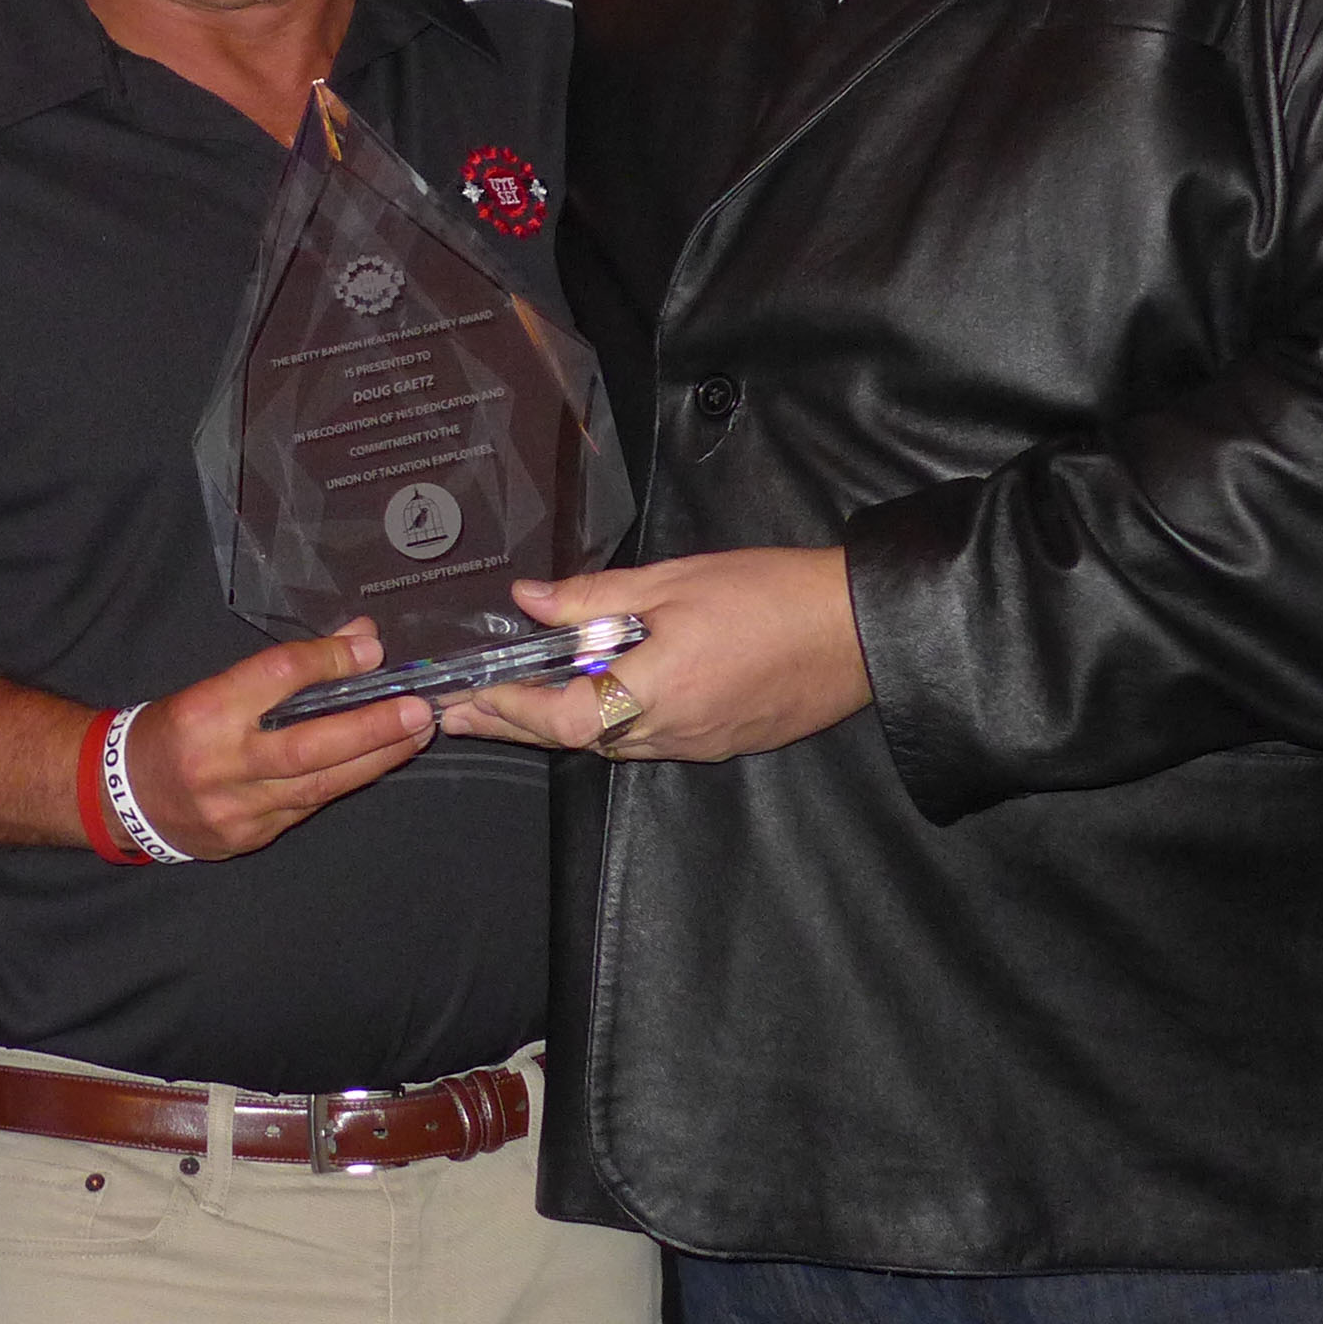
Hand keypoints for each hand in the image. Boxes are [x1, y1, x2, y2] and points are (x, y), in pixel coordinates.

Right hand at [121, 621, 431, 857]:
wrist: (124, 797)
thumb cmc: (176, 730)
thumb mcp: (215, 686)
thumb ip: (287, 669)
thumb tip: (359, 639)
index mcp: (204, 711)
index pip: (275, 677)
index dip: (327, 661)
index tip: (371, 650)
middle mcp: (220, 762)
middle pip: (307, 744)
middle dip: (371, 727)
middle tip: (418, 709)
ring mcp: (236, 807)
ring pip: (318, 784)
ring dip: (375, 759)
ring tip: (416, 735)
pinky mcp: (250, 836)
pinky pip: (307, 808)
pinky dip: (345, 783)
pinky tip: (377, 764)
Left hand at [441, 550, 870, 762]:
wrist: (860, 629)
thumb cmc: (771, 596)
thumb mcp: (673, 580)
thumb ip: (594, 595)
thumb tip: (528, 599)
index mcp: (656, 692)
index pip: (560, 718)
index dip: (508, 710)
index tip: (465, 697)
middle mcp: (672, 732)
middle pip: (576, 739)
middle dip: (515, 723)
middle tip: (462, 712)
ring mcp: (699, 743)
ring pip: (611, 743)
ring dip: (559, 725)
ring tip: (510, 707)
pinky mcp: (722, 742)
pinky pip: (649, 740)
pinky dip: (608, 723)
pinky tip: (593, 699)